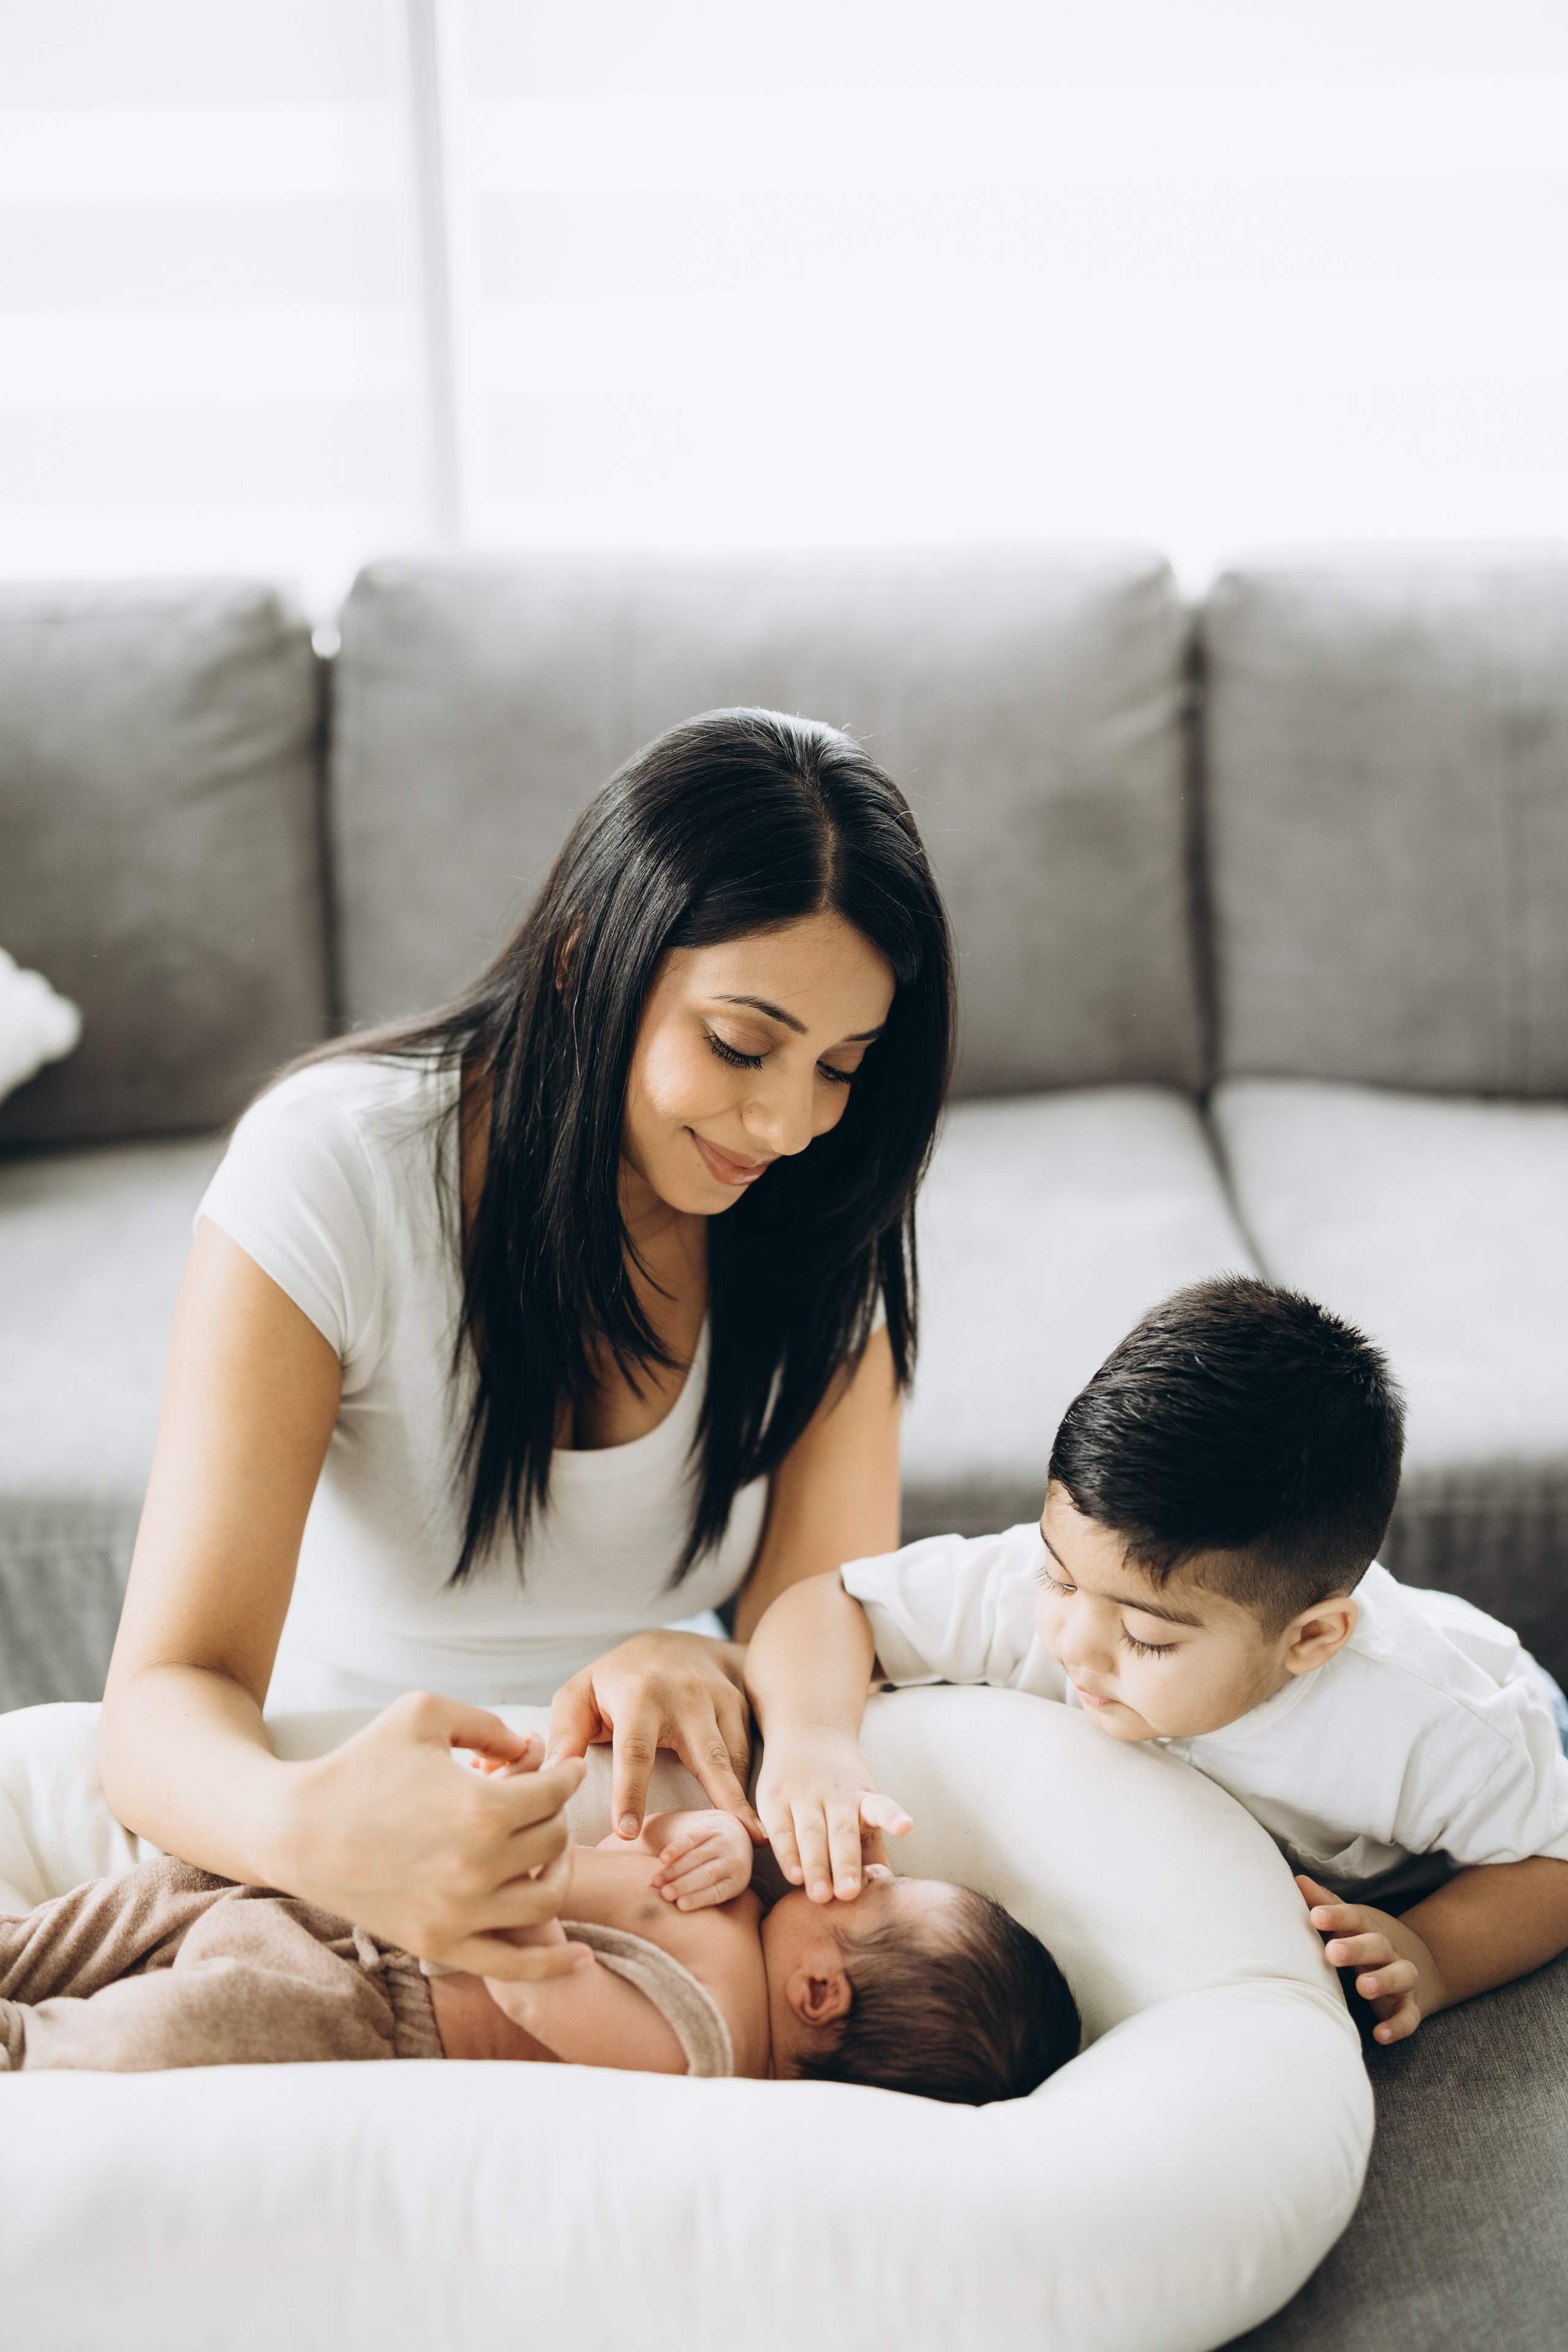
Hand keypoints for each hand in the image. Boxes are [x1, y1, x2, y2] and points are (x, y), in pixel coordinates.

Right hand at [285, 1691, 586, 1981]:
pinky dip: (553, 1965)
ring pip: (547, 1897)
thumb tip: (533, 1749)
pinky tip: (582, 1957)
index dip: (564, 1773)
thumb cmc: (359, 1764)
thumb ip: (488, 1723)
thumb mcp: (425, 1714)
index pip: (556, 1793)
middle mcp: (479, 1867)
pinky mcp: (440, 1944)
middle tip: (534, 1798)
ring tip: (545, 1850)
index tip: (560, 1766)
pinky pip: (514, 1966)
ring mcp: (460, 1914)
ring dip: (558, 1869)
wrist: (295, 1829)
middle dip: (552, 1812)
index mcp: (482, 1808)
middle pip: (553, 1840)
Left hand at [546, 1630, 761, 1843]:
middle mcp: (686, 1697)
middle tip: (728, 1844)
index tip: (627, 1833)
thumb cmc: (618, 1680)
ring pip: (734, 1760)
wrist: (678, 1642)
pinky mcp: (741, 1709)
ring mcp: (719, 1701)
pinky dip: (747, 1790)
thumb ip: (565, 1732)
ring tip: (755, 1841)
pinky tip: (753, 1824)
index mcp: (639, 1695)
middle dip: (720, 1801)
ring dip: (744, 1803)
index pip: (634, 1749)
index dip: (630, 1792)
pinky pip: (746, 1756)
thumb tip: (553, 1774)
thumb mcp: (582, 1693)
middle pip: (706, 1757)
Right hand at [648, 1810, 755, 1909]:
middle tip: (664, 1895)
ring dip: (674, 1870)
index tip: (680, 1906)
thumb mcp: (725, 1884)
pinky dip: (676, 1848)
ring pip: (696, 1857)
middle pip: (707, 1874)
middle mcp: (734, 1859)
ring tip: (656, 1881)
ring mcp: (723, 1840)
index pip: (718, 1892)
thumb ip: (709, 1898)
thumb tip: (683, 1926)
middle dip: (684, 1885)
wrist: (735, 1832)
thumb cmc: (723, 1870)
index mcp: (738, 1879)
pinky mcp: (710, 1826)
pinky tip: (663, 1859)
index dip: (699, 1898)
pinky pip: (691, 1838)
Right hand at [757, 1731, 912, 1902]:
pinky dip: (787, 1855)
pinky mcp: (775, 1799)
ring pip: (811, 1833)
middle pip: (842, 1832)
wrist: (807, 1732)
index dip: (892, 1816)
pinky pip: (781, 1831)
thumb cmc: (841, 1787)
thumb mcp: (863, 1808)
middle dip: (846, 1864)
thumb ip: (873, 1848)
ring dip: (816, 1866)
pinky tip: (793, 1875)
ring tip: (820, 1895)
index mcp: (862, 1797)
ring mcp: (803, 1795)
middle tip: (848, 1894)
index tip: (905, 1826)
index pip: (879, 1806)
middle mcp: (835, 1795)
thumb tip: (887, 1887)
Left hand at [1297, 1874, 1448, 2043]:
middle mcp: (1387, 1951)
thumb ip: (1324, 1904)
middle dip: (1356, 1948)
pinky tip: (1379, 2034)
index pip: (1354, 1918)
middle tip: (1332, 1952)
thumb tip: (1297, 1880)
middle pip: (1377, 1945)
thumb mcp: (1347, 1922)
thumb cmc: (1365, 1939)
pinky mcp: (1409, 2006)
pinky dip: (1397, 2026)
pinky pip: (1408, 2016)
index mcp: (1368, 1928)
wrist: (1420, 1962)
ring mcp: (1401, 1978)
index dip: (1336, 1916)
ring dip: (1383, 1981)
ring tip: (1362, 1987)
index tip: (1315, 1916)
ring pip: (1400, 1976)